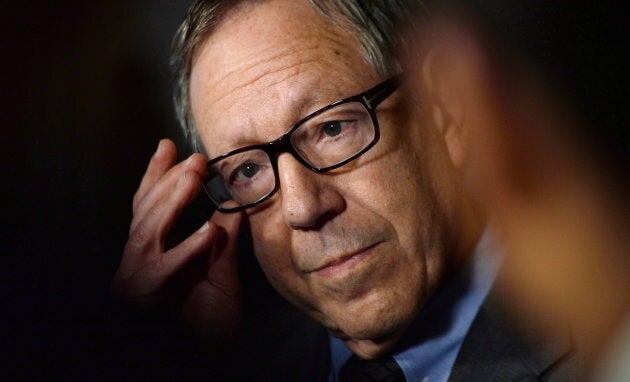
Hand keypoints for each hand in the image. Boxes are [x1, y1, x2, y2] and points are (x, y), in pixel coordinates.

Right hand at [112, 139, 242, 342]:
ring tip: (193, 175)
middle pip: (145, 213)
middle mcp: (139, 263)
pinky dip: (186, 250)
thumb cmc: (208, 323)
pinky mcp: (146, 298)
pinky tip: (208, 232)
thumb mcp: (220, 272)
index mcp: (154, 254)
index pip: (150, 207)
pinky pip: (165, 271)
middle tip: (192, 158)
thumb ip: (223, 241)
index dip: (156, 176)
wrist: (204, 360)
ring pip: (148, 232)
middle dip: (167, 181)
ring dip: (172, 202)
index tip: (168, 147)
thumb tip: (235, 206)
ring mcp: (137, 280)